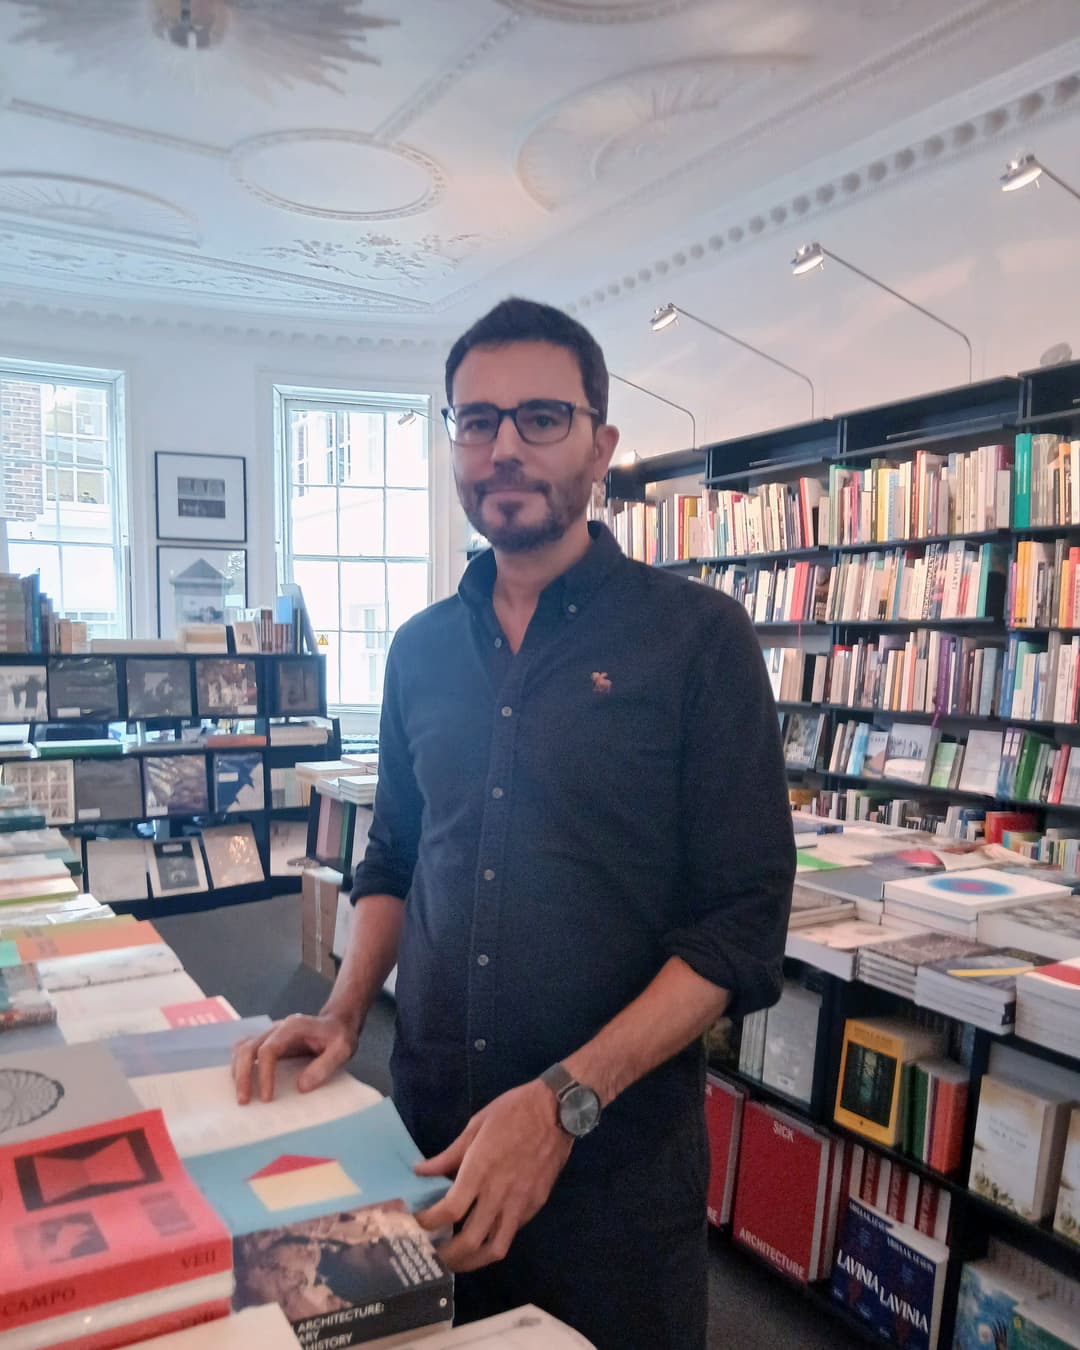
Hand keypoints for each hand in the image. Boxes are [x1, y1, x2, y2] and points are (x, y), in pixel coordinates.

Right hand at [231, 1010, 360, 1104]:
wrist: (337, 1023)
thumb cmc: (339, 1036)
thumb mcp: (342, 1049)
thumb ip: (324, 1066)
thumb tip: (301, 1087)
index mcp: (293, 1027)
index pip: (268, 1049)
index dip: (264, 1074)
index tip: (267, 1098)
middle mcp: (276, 1028)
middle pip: (248, 1047)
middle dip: (242, 1075)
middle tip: (244, 1101)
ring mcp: (269, 1033)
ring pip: (241, 1048)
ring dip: (237, 1071)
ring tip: (242, 1096)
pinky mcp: (267, 1041)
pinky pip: (245, 1050)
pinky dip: (240, 1066)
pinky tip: (244, 1083)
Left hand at [413, 1080, 572, 1272]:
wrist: (558, 1110)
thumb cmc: (513, 1111)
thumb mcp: (476, 1125)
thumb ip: (448, 1155)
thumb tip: (420, 1171)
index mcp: (480, 1170)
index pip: (449, 1211)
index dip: (428, 1223)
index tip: (415, 1224)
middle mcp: (499, 1193)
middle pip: (469, 1241)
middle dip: (446, 1256)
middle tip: (431, 1256)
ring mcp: (520, 1203)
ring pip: (495, 1248)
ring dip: (472, 1261)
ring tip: (457, 1260)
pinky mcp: (536, 1205)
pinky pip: (512, 1232)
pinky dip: (494, 1240)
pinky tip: (484, 1233)